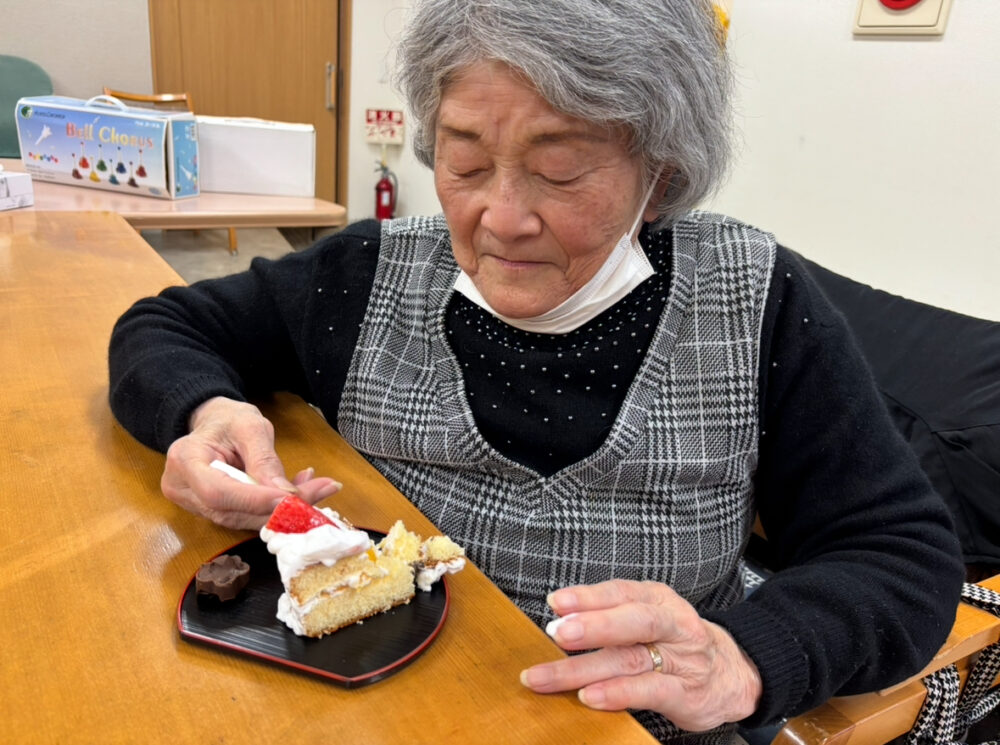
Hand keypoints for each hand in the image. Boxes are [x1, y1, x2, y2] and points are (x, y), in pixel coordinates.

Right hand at [161, 396, 341, 529]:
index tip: (292, 498)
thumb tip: (287, 494)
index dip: (256, 501)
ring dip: (282, 510)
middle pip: (232, 511)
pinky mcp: (211, 512)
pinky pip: (245, 517)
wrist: (212, 422)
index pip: (218, 492)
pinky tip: (299, 493)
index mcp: (185, 460)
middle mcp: (183, 489)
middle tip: (321, 490)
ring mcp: (194, 504)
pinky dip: (274, 509)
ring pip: (242, 519)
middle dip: (278, 507)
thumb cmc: (228, 419)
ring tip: (316, 489)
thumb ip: (265, 460)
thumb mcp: (250, 426)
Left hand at [520, 579, 761, 731]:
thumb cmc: (676, 642)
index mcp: (658, 599)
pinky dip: (618, 694)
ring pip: (632, 660)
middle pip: (634, 620)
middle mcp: (673, 624)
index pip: (622, 591)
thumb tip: (557, 619)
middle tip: (558, 631)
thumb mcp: (650, 617)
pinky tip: (590, 697)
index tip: (555, 602)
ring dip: (587, 668)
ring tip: (553, 676)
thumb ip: (610, 615)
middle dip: (594, 625)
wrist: (734, 674)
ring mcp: (682, 660)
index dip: (589, 596)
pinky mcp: (686, 694)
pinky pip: (650, 692)